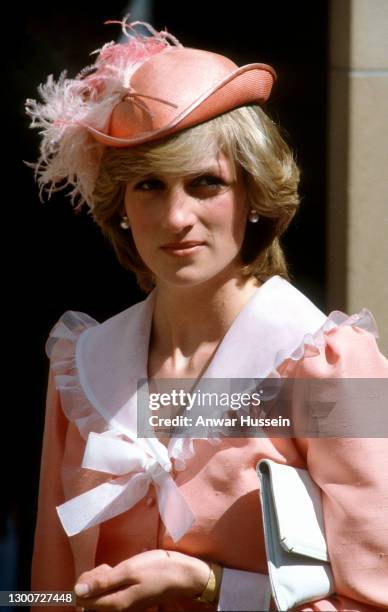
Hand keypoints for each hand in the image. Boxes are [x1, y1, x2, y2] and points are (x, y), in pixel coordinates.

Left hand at [74, 549, 210, 610]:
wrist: (180, 575)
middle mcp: (116, 609)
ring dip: (99, 580)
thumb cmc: (156, 569)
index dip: (83, 584)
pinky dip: (108, 581)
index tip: (97, 571)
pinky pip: (108, 593)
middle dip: (91, 581)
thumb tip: (77, 591)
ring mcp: (121, 605)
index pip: (82, 601)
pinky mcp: (126, 599)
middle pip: (88, 599)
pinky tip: (116, 571)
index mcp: (114, 604)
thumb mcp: (128, 570)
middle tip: (107, 568)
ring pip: (97, 595)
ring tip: (112, 568)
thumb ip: (102, 582)